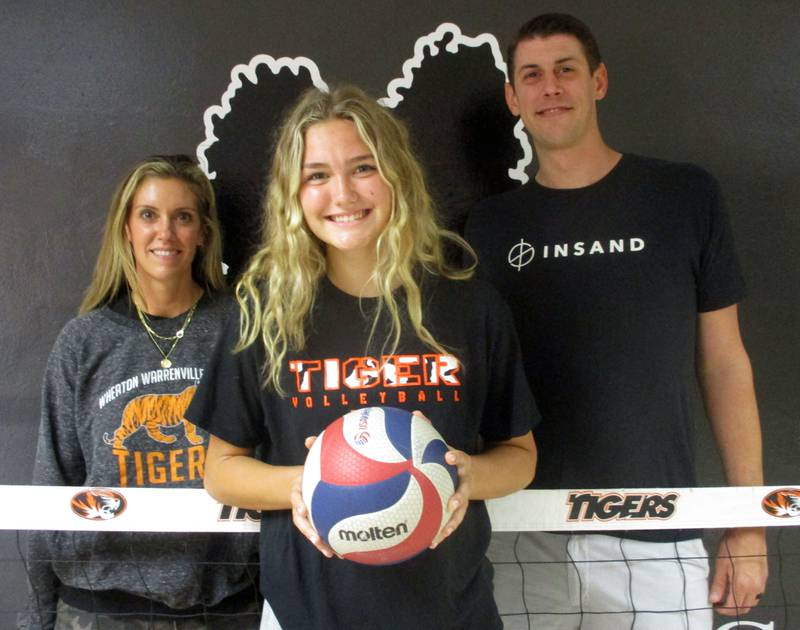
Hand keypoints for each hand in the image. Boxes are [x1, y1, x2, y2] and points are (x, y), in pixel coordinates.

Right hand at [289, 436, 335, 557]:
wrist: (305, 482)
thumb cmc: (311, 470)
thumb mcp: (310, 459)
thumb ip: (311, 448)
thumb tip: (308, 438)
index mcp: (299, 491)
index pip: (296, 498)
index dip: (299, 504)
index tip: (304, 509)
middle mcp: (301, 506)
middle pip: (302, 521)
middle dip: (309, 531)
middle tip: (317, 538)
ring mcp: (309, 516)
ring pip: (312, 531)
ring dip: (320, 543)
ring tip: (331, 553)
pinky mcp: (318, 522)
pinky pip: (323, 534)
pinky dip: (331, 543)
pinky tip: (344, 552)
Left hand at [411, 410, 472, 548]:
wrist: (480, 475)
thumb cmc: (452, 459)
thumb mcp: (445, 444)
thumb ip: (430, 430)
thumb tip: (415, 413)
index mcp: (461, 464)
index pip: (461, 458)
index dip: (456, 457)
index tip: (449, 456)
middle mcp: (465, 482)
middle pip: (464, 490)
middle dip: (459, 497)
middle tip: (452, 503)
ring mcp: (464, 498)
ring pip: (460, 513)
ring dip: (451, 523)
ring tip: (440, 534)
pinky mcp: (458, 511)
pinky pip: (451, 523)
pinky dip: (442, 533)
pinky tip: (430, 543)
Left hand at [709, 527, 767, 615]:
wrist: (749, 532)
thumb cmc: (733, 544)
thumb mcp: (721, 564)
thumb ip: (718, 584)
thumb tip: (713, 599)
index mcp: (742, 584)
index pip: (734, 607)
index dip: (723, 610)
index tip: (715, 606)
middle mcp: (755, 587)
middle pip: (744, 608)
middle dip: (731, 609)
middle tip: (719, 603)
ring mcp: (761, 583)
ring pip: (752, 602)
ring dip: (740, 604)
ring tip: (727, 596)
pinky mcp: (764, 578)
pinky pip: (757, 594)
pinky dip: (747, 596)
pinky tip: (738, 589)